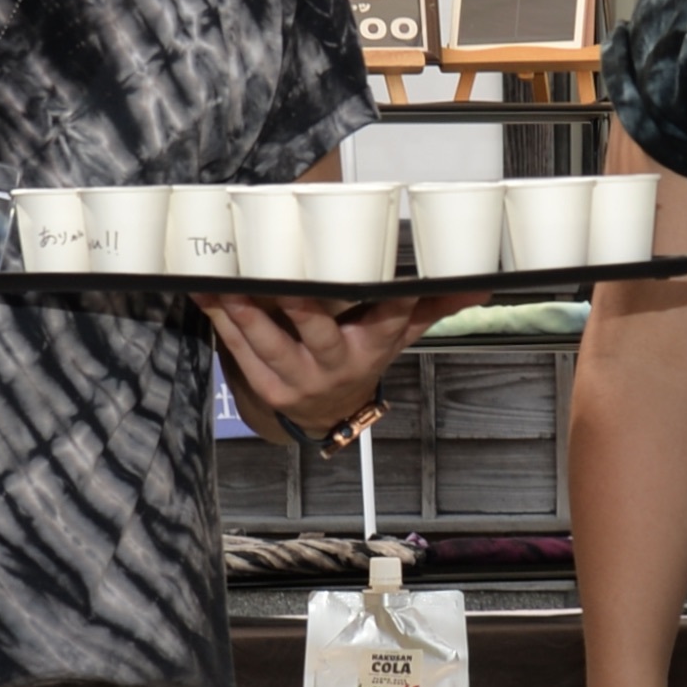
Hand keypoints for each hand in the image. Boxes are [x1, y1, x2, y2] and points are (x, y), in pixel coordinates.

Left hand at [207, 281, 461, 437]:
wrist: (325, 413)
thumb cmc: (360, 356)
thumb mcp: (398, 335)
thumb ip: (432, 306)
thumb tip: (479, 285)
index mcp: (371, 348)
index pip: (386, 318)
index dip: (389, 298)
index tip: (387, 273)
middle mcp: (336, 365)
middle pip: (319, 332)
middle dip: (301, 305)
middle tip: (285, 276)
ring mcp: (298, 378)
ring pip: (270, 342)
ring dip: (246, 311)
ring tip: (226, 279)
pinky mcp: (266, 385)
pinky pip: (241, 351)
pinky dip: (222, 322)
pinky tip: (206, 294)